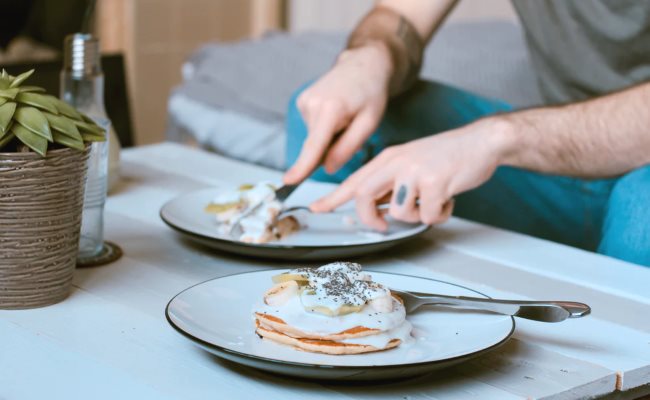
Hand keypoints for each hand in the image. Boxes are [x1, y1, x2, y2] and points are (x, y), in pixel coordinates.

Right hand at [283, 44, 392, 183]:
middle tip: (350, 128)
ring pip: (315, 137)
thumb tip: (328, 168)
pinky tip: (337, 112)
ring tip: (346, 116)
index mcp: (331, 109)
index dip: (302, 166)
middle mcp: (312, 103)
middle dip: (330, 148)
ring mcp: (304, 101)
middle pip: (315, 144)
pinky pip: (313, 127)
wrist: (363, 65)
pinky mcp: (302, 101)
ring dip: (329, 136)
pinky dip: (325, 127)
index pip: (314, 145)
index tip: (289, 181)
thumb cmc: (370, 93)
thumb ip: (348, 147)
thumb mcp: (369, 122)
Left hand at [311, 118, 512, 229]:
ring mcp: (415, 171)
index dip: (333, 197)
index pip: (354, 180)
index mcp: (389, 158)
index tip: (316, 207)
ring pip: (399, 212)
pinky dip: (439, 215)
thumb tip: (378, 209)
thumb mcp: (411, 163)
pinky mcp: (435, 182)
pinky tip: (448, 198)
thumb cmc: (448, 156)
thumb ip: (392, 183)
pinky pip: (428, 216)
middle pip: (363, 196)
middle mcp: (397, 162)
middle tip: (381, 225)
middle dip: (370, 218)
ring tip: (432, 200)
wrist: (481, 141)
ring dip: (417, 216)